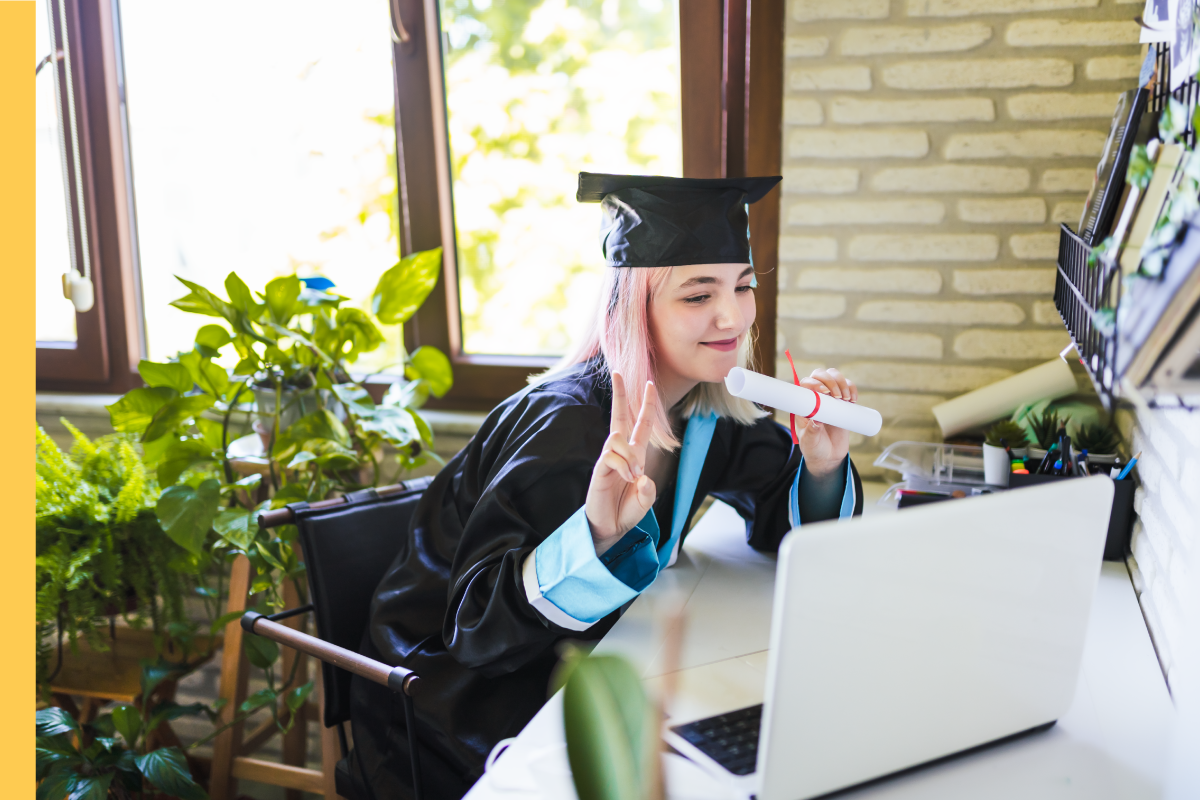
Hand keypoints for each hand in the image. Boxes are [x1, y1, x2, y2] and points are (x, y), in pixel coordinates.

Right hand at [586, 373, 656, 554]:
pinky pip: (610, 456)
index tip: (650, 384)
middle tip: (617, 371)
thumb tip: (641, 476)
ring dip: (630, 456)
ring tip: (633, 477)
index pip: (641, 424)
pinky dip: (622, 465)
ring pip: (617, 437)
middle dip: (620, 393)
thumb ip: (647, 491)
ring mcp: (609, 459)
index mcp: (636, 455)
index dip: (647, 405)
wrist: (610, 529)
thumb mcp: (645, 502)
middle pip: (619, 416)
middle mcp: (621, 453)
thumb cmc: (626, 512)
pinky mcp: (599, 470)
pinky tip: (626, 478)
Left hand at [795, 368, 855, 478]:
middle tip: (837, 396)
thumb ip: (811, 432)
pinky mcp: (843, 402)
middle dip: (830, 380)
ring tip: (846, 399)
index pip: (805, 383)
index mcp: (803, 404)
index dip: (814, 382)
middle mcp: (816, 397)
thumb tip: (816, 420)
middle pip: (820, 374)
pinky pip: (848, 387)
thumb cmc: (814, 448)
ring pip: (834, 376)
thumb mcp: (810, 442)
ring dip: (842, 382)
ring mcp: (830, 398)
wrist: (829, 456)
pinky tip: (853, 400)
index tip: (824, 392)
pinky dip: (852, 388)